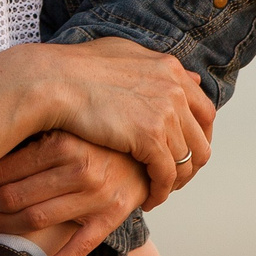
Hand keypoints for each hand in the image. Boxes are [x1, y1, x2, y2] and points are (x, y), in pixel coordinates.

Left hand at [0, 132, 149, 255]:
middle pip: (16, 196)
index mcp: (64, 142)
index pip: (8, 167)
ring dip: (5, 227)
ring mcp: (95, 197)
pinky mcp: (108, 219)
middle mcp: (80, 169)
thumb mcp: (70, 129)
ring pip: (35, 220)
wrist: (147, 157)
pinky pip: (78, 247)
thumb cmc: (97, 142)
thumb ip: (37, 136)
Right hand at [19, 36, 213, 210]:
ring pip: (186, 161)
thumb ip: (156, 66)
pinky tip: (147, 200)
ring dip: (174, 182)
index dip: (198, 138)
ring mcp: (164, 113)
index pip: (204, 112)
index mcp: (170, 69)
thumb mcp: (124, 54)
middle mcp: (174, 89)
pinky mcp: (149, 137)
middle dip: (190, 164)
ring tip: (158, 192)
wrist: (51, 81)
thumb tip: (190, 77)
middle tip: (173, 180)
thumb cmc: (75, 68)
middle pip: (201, 140)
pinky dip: (160, 192)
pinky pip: (166, 175)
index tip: (183, 153)